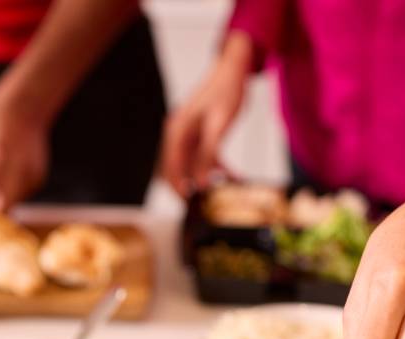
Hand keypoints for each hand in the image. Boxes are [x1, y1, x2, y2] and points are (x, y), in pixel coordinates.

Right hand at [160, 31, 252, 195]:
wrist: (233, 69)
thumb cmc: (225, 91)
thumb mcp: (218, 126)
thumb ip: (209, 155)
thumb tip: (202, 182)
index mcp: (177, 130)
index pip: (171, 166)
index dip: (177, 186)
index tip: (187, 202)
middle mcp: (178, 132)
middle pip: (176, 167)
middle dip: (188, 186)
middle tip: (202, 204)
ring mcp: (188, 133)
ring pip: (190, 164)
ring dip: (203, 178)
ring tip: (220, 192)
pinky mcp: (199, 133)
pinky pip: (202, 156)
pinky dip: (214, 167)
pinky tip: (230, 175)